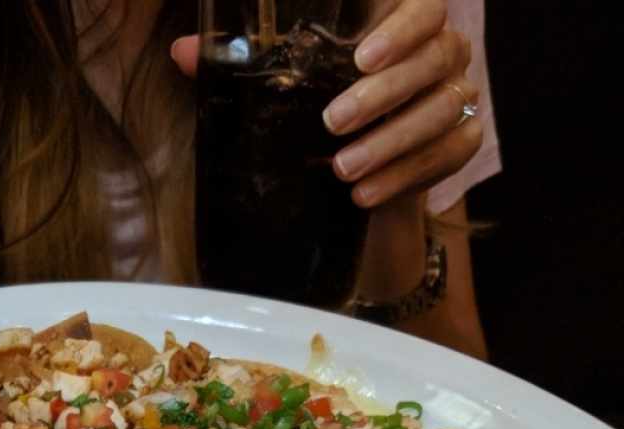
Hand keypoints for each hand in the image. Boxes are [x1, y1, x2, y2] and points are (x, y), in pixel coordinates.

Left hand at [170, 0, 482, 208]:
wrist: (356, 185)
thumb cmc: (319, 120)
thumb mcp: (282, 93)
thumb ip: (240, 66)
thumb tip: (184, 50)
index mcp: (403, 28)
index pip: (424, 7)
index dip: (401, 28)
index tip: (361, 57)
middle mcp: (440, 55)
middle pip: (433, 59)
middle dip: (382, 95)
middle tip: (332, 124)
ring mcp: (456, 98)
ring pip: (441, 110)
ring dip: (389, 142)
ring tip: (342, 169)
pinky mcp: (460, 143)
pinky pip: (447, 154)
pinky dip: (405, 177)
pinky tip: (364, 195)